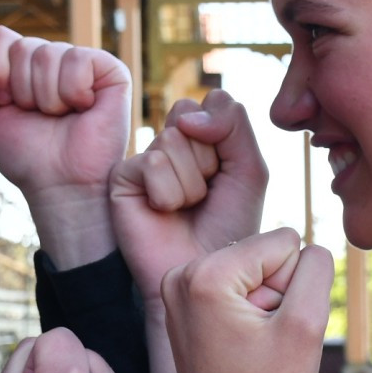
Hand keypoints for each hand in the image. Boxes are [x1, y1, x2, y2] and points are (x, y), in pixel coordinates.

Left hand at [0, 27, 129, 264]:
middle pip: (22, 47)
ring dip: (47, 97)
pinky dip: (73, 91)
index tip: (5, 103)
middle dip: (22, 91)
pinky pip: (78, 59)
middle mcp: (53, 58)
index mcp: (24, 65)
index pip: (0, 37)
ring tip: (61, 116)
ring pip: (48, 54)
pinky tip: (83, 109)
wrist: (59, 184)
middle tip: (39, 116)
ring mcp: (83, 63)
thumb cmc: (26, 156)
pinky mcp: (111, 71)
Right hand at [111, 90, 268, 311]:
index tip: (227, 174)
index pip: (216, 102)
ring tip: (187, 207)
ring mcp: (146, 158)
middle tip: (206, 195)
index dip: (228, 137)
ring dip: (191, 183)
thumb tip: (187, 118)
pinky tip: (164, 212)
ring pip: (172, 139)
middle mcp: (172, 142)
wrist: (204, 270)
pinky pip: (152, 165)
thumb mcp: (249, 169)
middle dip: (209, 161)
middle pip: (191, 117)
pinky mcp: (122, 177)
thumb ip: (233, 124)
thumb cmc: (229, 225)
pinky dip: (168, 195)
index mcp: (203, 135)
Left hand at [161, 228, 332, 372]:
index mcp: (204, 274)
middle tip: (262, 342)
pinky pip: (235, 287)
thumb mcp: (307, 323)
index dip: (294, 286)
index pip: (284, 242)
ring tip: (252, 346)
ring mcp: (176, 290)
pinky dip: (247, 313)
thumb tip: (306, 246)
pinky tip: (241, 346)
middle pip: (264, 253)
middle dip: (276, 293)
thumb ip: (316, 267)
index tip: (273, 330)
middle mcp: (180, 274)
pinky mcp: (182, 305)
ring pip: (252, 270)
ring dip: (265, 304)